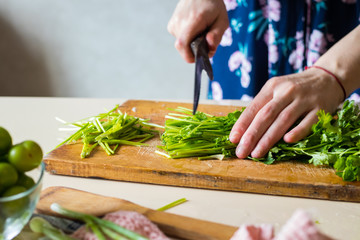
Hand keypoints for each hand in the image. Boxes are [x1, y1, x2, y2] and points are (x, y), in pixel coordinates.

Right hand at [167, 0, 228, 62]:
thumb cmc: (212, 5)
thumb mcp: (222, 20)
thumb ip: (217, 36)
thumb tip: (210, 48)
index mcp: (193, 21)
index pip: (182, 45)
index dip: (189, 56)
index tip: (198, 58)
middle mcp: (180, 22)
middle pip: (184, 48)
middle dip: (195, 49)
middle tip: (206, 39)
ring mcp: (173, 23)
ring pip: (182, 44)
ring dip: (192, 43)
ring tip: (200, 30)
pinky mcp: (171, 25)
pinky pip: (180, 39)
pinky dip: (188, 38)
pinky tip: (194, 28)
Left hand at [229, 68, 343, 158]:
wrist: (328, 77)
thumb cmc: (295, 88)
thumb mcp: (277, 89)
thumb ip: (263, 106)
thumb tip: (243, 129)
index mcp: (272, 87)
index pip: (254, 107)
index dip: (242, 124)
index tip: (233, 139)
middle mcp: (287, 91)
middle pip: (266, 115)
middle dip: (251, 135)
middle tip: (241, 151)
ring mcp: (305, 100)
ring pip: (283, 120)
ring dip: (268, 139)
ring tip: (256, 153)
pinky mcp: (321, 109)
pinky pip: (308, 122)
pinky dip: (297, 131)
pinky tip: (287, 141)